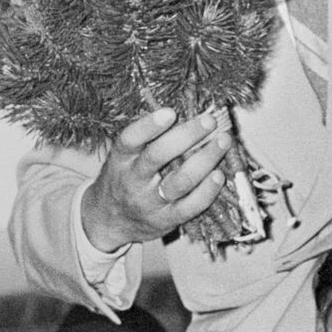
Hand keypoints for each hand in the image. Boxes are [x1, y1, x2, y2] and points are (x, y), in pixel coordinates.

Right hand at [81, 108, 230, 251]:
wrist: (109, 220)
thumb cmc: (124, 178)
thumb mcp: (125, 157)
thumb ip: (148, 138)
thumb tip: (187, 111)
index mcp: (121, 158)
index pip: (130, 139)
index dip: (149, 125)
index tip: (170, 112)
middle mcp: (133, 180)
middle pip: (158, 156)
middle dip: (187, 136)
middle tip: (210, 121)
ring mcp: (150, 202)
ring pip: (180, 181)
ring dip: (205, 160)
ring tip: (223, 142)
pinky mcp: (166, 220)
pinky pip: (190, 206)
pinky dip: (207, 191)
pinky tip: (219, 175)